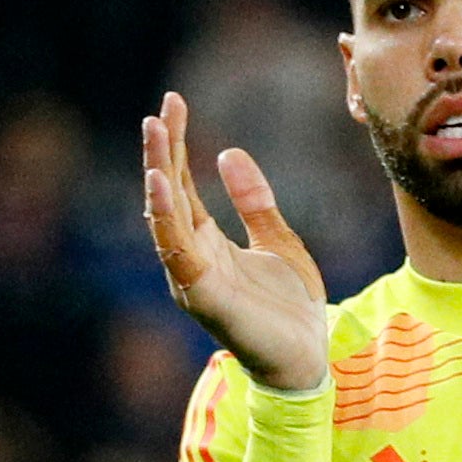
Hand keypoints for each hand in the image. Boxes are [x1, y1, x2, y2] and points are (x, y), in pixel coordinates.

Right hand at [140, 93, 331, 395]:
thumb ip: (253, 201)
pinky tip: (161, 182)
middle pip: (169, 195)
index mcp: (207, 244)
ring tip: (154, 134)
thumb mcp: (278, 240)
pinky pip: (176, 249)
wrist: (307, 358)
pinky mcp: (202, 295)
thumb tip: (227, 152)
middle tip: (160, 108)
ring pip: (165, 217)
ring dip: (158, 173)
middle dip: (163, 151)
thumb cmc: (291, 308)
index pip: (183, 185)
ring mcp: (192, 278)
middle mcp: (191, 258)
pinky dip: (165, 215)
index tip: (173, 103)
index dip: (177, 145)